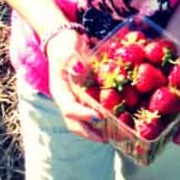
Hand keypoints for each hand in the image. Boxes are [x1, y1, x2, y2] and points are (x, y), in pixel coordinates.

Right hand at [45, 28, 107, 142]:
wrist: (66, 41)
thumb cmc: (65, 45)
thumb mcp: (66, 49)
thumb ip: (71, 58)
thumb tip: (79, 69)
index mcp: (60, 90)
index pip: (68, 108)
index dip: (82, 115)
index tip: (98, 116)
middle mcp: (68, 99)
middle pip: (75, 123)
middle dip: (91, 133)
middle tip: (108, 138)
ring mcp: (76, 100)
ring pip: (85, 122)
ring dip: (99, 131)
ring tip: (116, 136)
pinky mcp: (87, 98)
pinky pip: (94, 112)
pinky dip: (105, 120)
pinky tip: (120, 122)